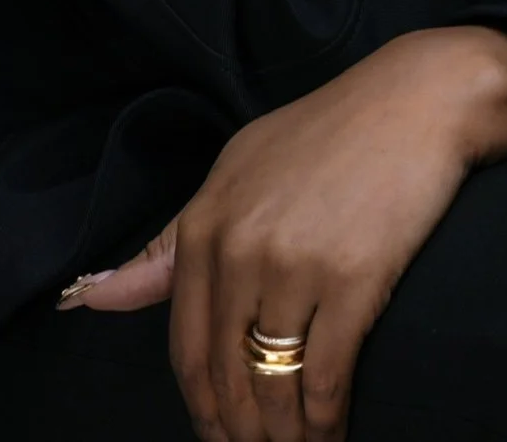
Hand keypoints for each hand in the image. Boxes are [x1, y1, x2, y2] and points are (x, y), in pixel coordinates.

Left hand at [57, 30, 506, 441]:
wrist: (419, 99)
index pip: (185, 346)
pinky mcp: (350, 280)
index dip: (203, 405)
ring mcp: (294, 265)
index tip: (219, 434)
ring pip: (272, 384)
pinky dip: (324, 422)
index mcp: (206, 223)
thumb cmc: (329, 132)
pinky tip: (329, 434)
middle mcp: (239, 248)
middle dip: (240, 431)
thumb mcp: (237, 170)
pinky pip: (324, 377)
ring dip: (282, 437)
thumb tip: (88, 297)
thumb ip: (170, 242)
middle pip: (225, 374)